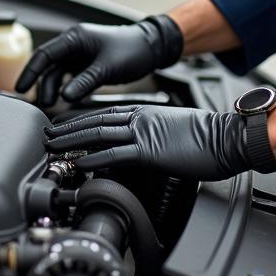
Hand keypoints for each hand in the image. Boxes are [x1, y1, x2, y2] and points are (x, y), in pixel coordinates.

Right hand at [14, 15, 182, 107]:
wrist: (151, 47)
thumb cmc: (131, 49)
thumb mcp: (107, 67)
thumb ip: (85, 81)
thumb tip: (65, 96)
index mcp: (75, 38)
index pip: (45, 54)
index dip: (30, 72)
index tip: (21, 88)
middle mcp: (74, 45)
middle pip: (49, 65)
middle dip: (41, 84)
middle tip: (40, 104)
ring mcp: (80, 54)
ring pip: (59, 73)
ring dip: (54, 88)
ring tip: (52, 105)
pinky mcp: (87, 64)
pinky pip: (70, 77)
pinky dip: (66, 88)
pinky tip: (66, 100)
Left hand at [44, 104, 260, 180]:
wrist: (228, 137)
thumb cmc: (209, 138)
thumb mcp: (175, 130)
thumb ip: (154, 135)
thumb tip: (144, 148)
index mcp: (145, 112)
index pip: (104, 114)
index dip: (81, 120)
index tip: (64, 127)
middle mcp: (140, 119)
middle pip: (94, 120)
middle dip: (67, 128)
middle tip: (47, 135)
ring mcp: (143, 133)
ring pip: (97, 134)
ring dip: (71, 141)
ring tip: (52, 147)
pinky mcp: (149, 151)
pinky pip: (115, 153)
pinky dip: (94, 158)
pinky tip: (80, 163)